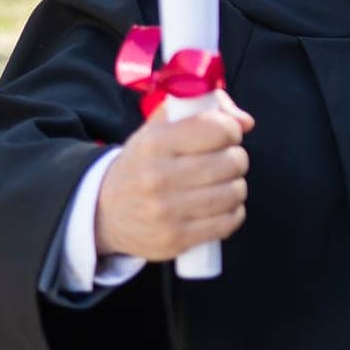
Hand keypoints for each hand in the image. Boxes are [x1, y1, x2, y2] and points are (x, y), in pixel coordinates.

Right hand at [96, 90, 254, 261]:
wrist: (103, 211)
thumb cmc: (143, 163)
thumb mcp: (160, 127)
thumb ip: (204, 110)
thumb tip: (246, 122)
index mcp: (155, 143)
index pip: (218, 129)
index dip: (231, 130)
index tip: (225, 135)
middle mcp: (159, 177)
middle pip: (233, 162)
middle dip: (236, 158)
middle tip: (224, 160)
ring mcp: (167, 212)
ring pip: (234, 192)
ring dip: (235, 186)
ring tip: (220, 183)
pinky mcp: (175, 239)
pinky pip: (228, 222)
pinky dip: (232, 212)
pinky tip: (219, 206)